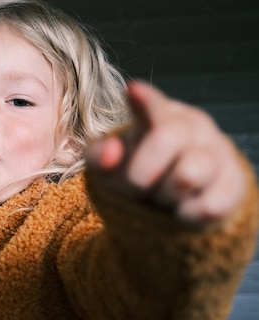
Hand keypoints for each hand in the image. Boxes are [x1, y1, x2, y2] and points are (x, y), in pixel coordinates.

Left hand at [87, 81, 245, 225]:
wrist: (176, 202)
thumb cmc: (138, 173)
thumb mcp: (109, 166)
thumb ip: (99, 156)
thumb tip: (111, 152)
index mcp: (159, 115)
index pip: (152, 104)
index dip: (145, 99)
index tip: (133, 91)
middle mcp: (193, 126)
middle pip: (167, 138)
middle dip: (141, 172)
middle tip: (137, 184)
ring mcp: (217, 152)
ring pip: (189, 174)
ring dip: (165, 195)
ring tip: (163, 195)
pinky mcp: (233, 183)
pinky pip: (208, 205)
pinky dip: (186, 214)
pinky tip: (182, 208)